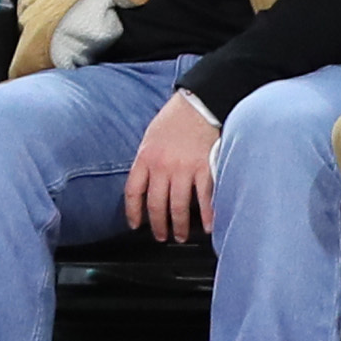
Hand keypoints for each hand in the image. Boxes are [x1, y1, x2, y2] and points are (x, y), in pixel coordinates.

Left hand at [126, 90, 216, 241]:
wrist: (198, 103)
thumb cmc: (175, 118)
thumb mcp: (151, 136)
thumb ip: (148, 159)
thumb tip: (146, 182)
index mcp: (146, 156)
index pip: (133, 191)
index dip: (133, 211)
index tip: (135, 224)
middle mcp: (162, 165)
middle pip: (156, 204)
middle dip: (158, 225)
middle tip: (161, 236)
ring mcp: (184, 168)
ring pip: (178, 206)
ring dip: (179, 226)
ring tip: (181, 235)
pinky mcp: (204, 169)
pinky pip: (204, 199)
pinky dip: (207, 216)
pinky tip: (208, 227)